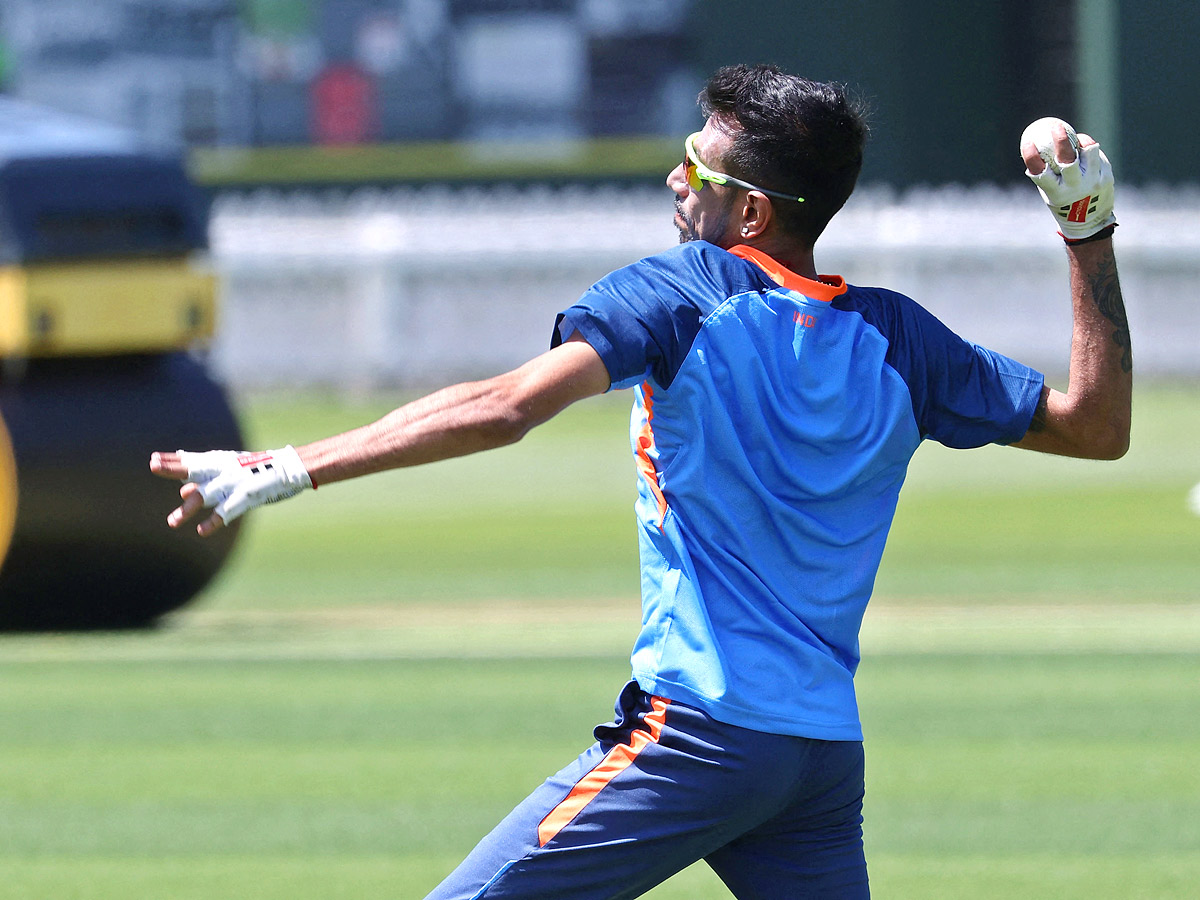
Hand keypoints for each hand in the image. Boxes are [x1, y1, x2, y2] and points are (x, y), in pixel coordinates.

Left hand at [150, 446, 312, 535]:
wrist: (289, 469)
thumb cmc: (257, 470)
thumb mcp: (230, 470)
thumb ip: (205, 479)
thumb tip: (181, 489)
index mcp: (219, 461)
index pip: (191, 460)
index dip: (172, 460)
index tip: (153, 459)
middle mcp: (224, 469)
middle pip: (194, 468)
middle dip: (174, 468)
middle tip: (154, 465)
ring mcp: (234, 483)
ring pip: (206, 495)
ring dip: (188, 508)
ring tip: (172, 522)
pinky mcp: (246, 497)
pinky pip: (227, 511)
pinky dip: (214, 521)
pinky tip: (202, 531)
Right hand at [1021, 119, 1115, 240]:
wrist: (1090, 223)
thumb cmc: (1063, 203)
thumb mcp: (1050, 193)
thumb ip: (1046, 173)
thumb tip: (1035, 148)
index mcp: (1056, 193)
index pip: (1040, 172)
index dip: (1032, 156)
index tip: (1027, 142)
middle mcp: (1075, 188)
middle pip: (1068, 159)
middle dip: (1060, 141)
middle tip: (1055, 126)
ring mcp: (1093, 182)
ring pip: (1088, 152)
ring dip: (1081, 142)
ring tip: (1077, 138)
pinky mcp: (1106, 177)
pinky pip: (1097, 156)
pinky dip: (1089, 150)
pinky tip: (1085, 148)